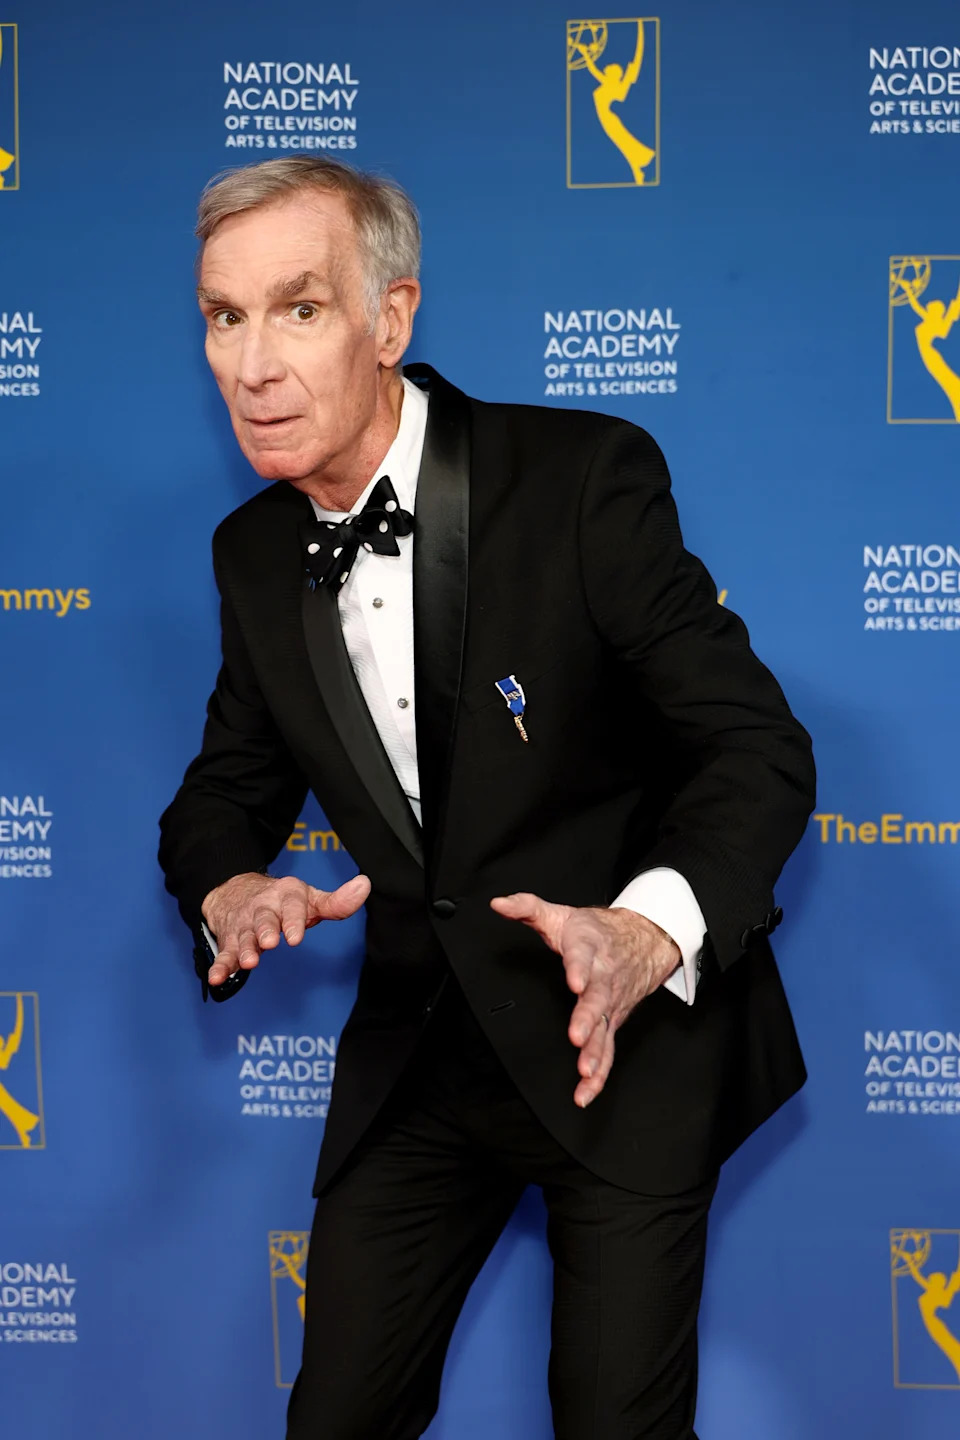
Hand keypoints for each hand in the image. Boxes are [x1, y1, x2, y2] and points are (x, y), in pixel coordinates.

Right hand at [201, 872, 370, 986]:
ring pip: (244, 937)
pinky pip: (224, 953)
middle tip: (269, 943)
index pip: (292, 907)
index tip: (295, 937)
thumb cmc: (283, 900)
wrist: (236, 890)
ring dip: (244, 950)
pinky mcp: (230, 939)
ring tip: (248, 963)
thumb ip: (337, 901)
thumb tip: (365, 885)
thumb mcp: (310, 897)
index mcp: (286, 896)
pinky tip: (217, 977)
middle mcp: (263, 908)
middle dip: (265, 931)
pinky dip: (220, 966)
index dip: (294, 921)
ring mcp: (245, 925)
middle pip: (264, 919)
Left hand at [489, 894, 680, 1107]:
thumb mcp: (562, 914)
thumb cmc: (597, 932)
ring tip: (585, 1071)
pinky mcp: (613, 1022)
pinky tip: (586, 1092)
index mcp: (588, 949)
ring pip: (605, 1029)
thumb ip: (528, 908)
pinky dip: (600, 1074)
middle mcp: (603, 978)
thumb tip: (498, 904)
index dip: (579, 970)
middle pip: (597, 999)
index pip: (583, 958)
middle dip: (588, 1018)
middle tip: (578, 1036)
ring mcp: (610, 1003)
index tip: (574, 982)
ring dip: (596, 1052)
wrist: (645, 939)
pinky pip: (609, 1050)